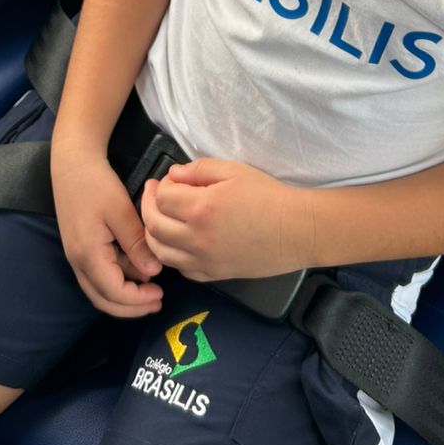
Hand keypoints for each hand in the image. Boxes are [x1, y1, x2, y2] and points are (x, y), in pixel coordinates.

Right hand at [52, 146, 163, 317]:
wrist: (72, 163)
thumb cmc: (96, 184)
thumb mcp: (121, 211)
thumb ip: (136, 243)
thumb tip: (153, 272)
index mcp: (88, 255)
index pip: (113, 292)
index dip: (137, 300)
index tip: (160, 293)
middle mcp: (78, 262)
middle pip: (103, 300)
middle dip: (130, 308)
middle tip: (157, 303)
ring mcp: (76, 256)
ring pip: (99, 290)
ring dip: (123, 296)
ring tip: (150, 290)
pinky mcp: (80, 248)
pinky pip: (97, 275)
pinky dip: (116, 281)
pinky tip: (136, 270)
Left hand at [141, 158, 312, 282]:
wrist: (295, 230)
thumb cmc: (268, 196)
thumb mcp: (234, 170)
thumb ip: (199, 170)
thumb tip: (173, 175)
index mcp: (201, 208)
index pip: (162, 198)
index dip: (161, 185)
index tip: (168, 180)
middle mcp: (197, 238)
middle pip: (154, 226)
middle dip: (148, 207)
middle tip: (153, 194)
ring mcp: (204, 261)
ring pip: (161, 253)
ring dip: (154, 233)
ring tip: (159, 218)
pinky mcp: (214, 275)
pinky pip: (182, 269)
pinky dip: (173, 256)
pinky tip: (180, 242)